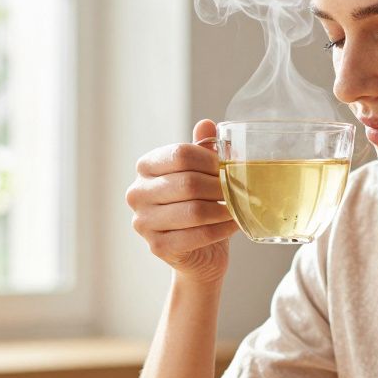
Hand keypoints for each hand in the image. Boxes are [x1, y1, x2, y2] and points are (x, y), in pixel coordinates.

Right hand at [126, 119, 239, 284]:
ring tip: (239, 207)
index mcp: (146, 167)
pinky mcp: (157, 247)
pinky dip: (222, 229)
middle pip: (188, 183)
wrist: (199, 253)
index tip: (229, 167)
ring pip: (194, 211)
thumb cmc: (200, 206)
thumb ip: (202, 150)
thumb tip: (206, 124)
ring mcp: (143, 222)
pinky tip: (234, 225)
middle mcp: (137, 193)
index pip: (180, 154)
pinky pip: (198, 235)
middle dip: (220, 186)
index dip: (210, 160)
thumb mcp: (201, 175)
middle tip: (240, 189)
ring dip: (223, 209)